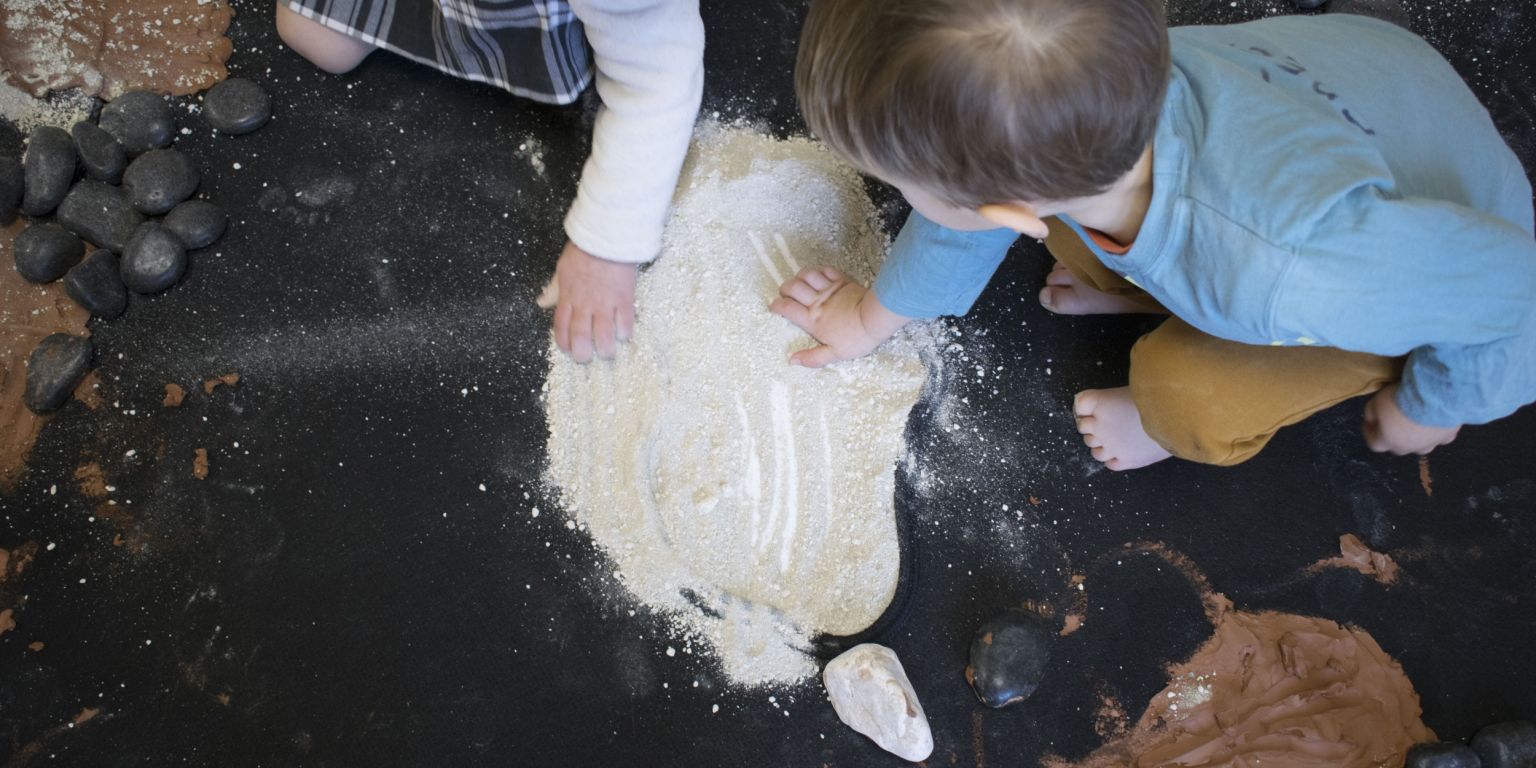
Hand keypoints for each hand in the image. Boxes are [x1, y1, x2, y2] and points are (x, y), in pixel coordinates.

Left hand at [537, 241, 636, 362]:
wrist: (608, 236)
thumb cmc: (584, 250)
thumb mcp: (562, 268)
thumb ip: (554, 289)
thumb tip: (542, 302)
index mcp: (567, 296)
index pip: (561, 327)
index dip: (563, 342)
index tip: (568, 349)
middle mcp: (584, 304)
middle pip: (580, 337)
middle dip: (582, 354)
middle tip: (586, 358)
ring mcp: (605, 303)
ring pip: (603, 336)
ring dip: (604, 349)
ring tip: (606, 353)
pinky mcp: (624, 299)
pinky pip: (625, 323)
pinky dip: (624, 333)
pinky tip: (623, 336)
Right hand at [768, 267, 907, 366]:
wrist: (875, 319)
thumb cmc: (856, 339)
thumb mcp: (835, 354)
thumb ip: (813, 358)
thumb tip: (792, 360)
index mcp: (812, 320)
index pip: (787, 308)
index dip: (776, 306)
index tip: (774, 307)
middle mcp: (816, 302)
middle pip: (792, 287)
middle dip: (784, 288)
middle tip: (785, 294)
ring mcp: (829, 289)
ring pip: (807, 275)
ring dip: (799, 276)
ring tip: (800, 282)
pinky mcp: (842, 281)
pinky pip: (825, 270)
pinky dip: (819, 271)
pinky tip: (819, 276)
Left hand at [1362, 384, 1460, 454]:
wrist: (1435, 398)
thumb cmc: (1401, 401)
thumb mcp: (1376, 402)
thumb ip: (1371, 412)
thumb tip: (1371, 418)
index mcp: (1389, 441)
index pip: (1374, 444)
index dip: (1369, 433)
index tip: (1368, 423)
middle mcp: (1409, 447)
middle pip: (1397, 447)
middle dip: (1392, 436)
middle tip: (1391, 422)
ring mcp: (1430, 443)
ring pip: (1420, 446)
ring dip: (1415, 437)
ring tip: (1414, 422)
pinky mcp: (1448, 435)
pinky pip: (1441, 437)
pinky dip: (1436, 431)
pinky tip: (1436, 421)